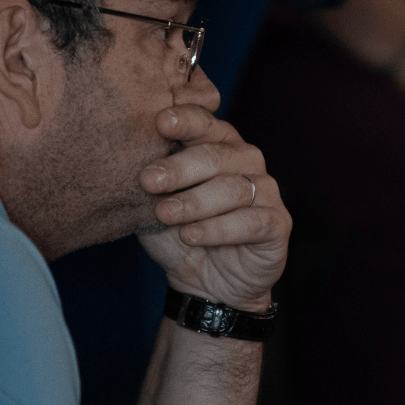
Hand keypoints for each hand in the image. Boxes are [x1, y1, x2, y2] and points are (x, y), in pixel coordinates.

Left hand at [136, 105, 289, 312]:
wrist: (207, 284)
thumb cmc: (180, 232)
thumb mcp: (157, 204)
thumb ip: (150, 181)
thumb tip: (126, 158)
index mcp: (216, 142)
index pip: (203, 121)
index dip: (184, 120)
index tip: (160, 122)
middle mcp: (245, 158)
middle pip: (214, 155)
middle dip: (178, 168)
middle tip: (148, 181)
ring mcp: (265, 189)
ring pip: (232, 188)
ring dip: (194, 202)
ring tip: (165, 215)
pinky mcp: (278, 223)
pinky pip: (250, 221)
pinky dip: (217, 229)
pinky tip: (191, 236)